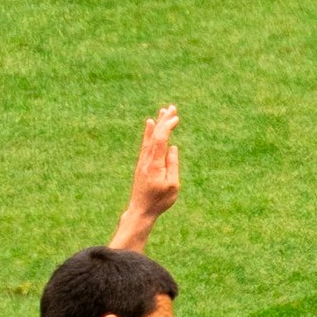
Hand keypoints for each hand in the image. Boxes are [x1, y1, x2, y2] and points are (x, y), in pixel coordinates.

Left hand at [112, 105, 180, 249]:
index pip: (161, 139)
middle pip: (155, 135)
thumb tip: (173, 147)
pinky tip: (150, 124)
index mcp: (155, 164)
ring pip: (150, 137)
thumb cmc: (159, 200)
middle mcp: (147, 159)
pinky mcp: (142, 163)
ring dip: (158, 123)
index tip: (176, 118)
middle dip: (164, 120)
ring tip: (163, 111)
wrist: (140, 209)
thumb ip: (173, 165)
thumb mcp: (172, 186)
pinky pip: (146, 143)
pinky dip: (149, 132)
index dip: (168, 127)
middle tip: (172, 107)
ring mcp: (143, 160)